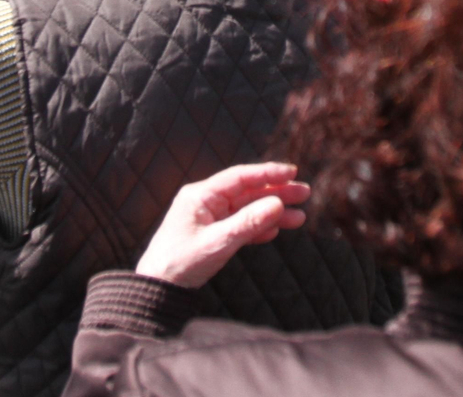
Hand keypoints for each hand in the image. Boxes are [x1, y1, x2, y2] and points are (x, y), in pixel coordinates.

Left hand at [135, 162, 308, 288]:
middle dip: (276, 193)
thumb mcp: (217, 243)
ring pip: (248, 210)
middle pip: (248, 192)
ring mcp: (210, 219)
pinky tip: (276, 230)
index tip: (292, 173)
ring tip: (299, 216)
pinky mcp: (214, 235)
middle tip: (304, 193)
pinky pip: (241, 226)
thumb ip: (248, 223)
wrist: (158, 289)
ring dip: (272, 213)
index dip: (267, 174)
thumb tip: (277, 203)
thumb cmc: (180, 263)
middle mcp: (206, 203)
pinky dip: (259, 228)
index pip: (240, 177)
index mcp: (201, 196)